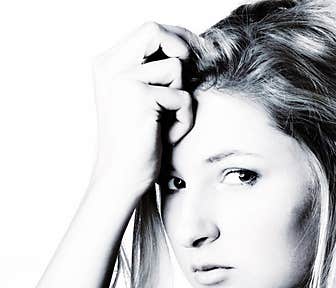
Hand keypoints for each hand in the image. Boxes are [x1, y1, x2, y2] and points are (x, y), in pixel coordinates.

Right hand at [89, 21, 197, 196]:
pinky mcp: (140, 96)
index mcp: (108, 64)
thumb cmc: (139, 142)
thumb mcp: (145, 99)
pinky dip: (184, 119)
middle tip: (193, 74)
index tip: (196, 51)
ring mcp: (122, 79)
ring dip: (182, 99)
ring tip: (167, 122)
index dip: (177, 37)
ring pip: (175, 68)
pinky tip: (167, 135)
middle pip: (155, 31)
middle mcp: (110, 66)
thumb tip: (191, 48)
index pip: (148, 30)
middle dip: (182, 50)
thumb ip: (156, 72)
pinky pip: (183, 98)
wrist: (123, 177)